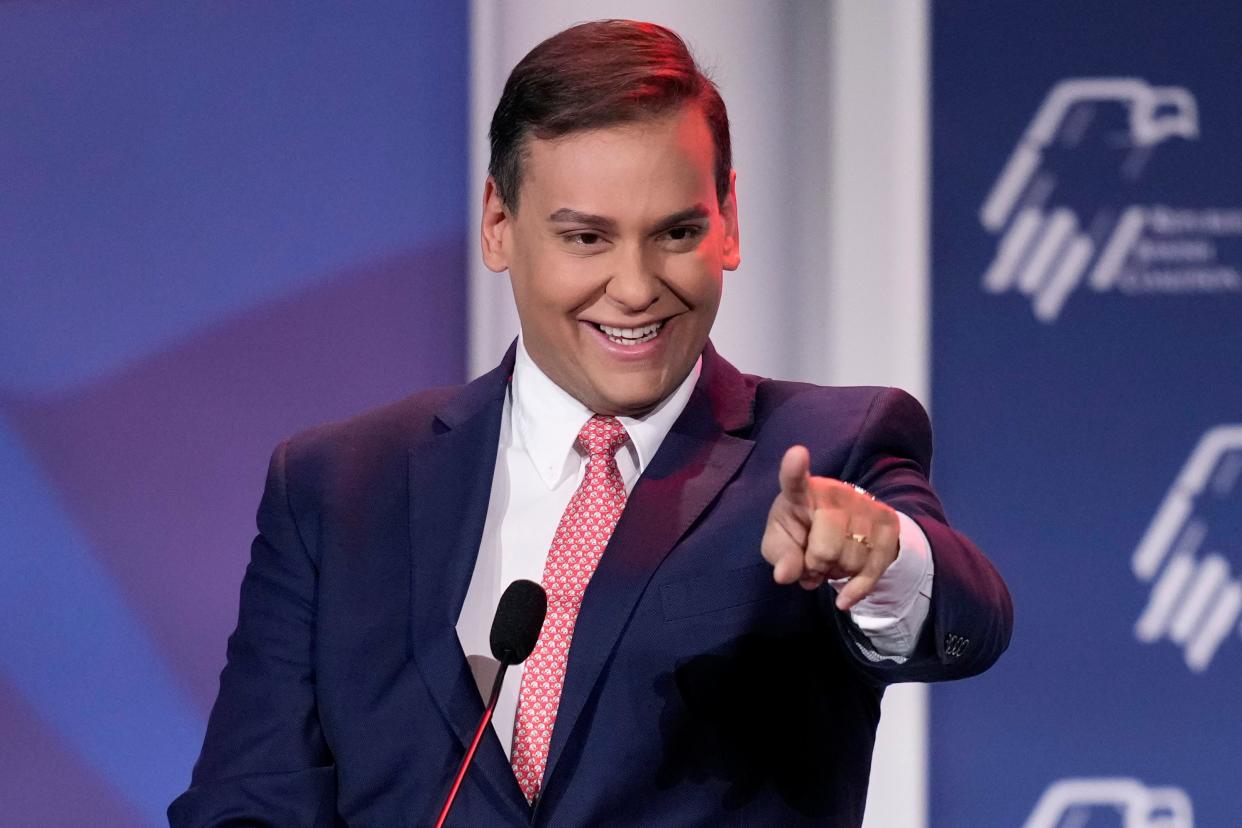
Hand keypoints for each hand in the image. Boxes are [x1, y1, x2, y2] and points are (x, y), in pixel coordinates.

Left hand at [761, 445, 900, 609]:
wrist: (840, 529)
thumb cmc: (800, 532)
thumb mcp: (780, 544)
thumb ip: (780, 557)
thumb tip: (785, 575)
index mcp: (801, 493)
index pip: (795, 480)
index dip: (794, 468)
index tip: (796, 455)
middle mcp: (836, 493)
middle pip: (826, 550)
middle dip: (816, 568)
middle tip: (812, 564)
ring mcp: (865, 504)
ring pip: (852, 562)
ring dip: (837, 575)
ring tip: (829, 565)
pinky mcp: (887, 522)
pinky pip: (874, 568)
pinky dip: (857, 590)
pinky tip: (844, 598)